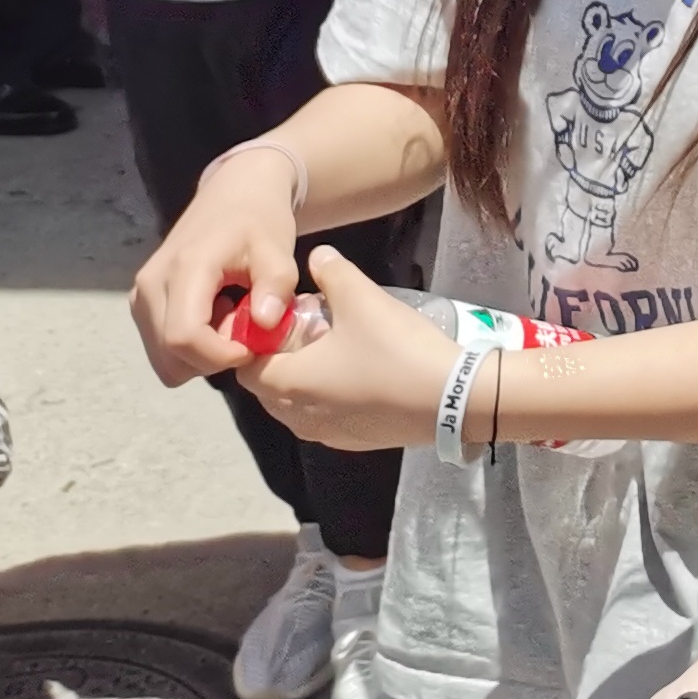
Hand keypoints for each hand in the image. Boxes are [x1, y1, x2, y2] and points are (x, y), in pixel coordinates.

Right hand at [130, 143, 306, 386]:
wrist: (235, 193)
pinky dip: (192, 345)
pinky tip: (216, 315)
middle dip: (213, 357)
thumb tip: (265, 322)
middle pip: (170, 355)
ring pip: (164, 358)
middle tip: (246, 330)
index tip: (253, 346)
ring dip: (202, 353)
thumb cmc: (259, 219)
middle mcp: (150, 286)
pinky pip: (162, 347)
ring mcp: (140, 295)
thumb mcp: (279, 247)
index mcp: (184, 269)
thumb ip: (277, 283)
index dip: (219, 355)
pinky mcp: (142, 302)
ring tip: (232, 317)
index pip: (183, 337)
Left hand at [240, 245, 459, 449]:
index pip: (247, 367)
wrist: (450, 398)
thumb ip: (334, 273)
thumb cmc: (395, 348)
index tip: (285, 320)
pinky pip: (323, 418)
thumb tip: (317, 256)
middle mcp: (296, 416)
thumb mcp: (363, 299)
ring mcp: (325, 434)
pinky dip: (329, 398)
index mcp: (288, 383)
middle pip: (269, 388)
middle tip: (313, 330)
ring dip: (305, 381)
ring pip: (296, 405)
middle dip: (282, 359)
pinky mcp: (352, 442)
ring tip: (337, 352)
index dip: (259, 343)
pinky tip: (360, 376)